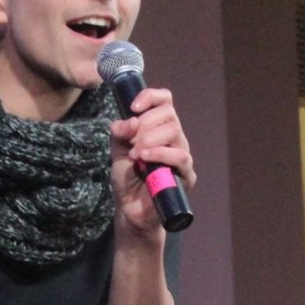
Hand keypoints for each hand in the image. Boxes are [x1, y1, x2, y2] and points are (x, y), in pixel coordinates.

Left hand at [108, 87, 194, 236]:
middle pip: (168, 114)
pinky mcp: (187, 174)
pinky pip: (181, 156)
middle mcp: (174, 138)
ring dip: (150, 139)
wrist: (130, 208)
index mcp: (158, 127)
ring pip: (174, 131)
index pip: (164, 100)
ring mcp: (182, 154)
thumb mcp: (117, 150)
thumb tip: (132, 120)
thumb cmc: (127, 177)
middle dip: (145, 124)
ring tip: (136, 155)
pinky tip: (145, 159)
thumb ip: (120, 132)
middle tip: (131, 144)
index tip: (133, 107)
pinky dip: (160, 154)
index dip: (150, 97)